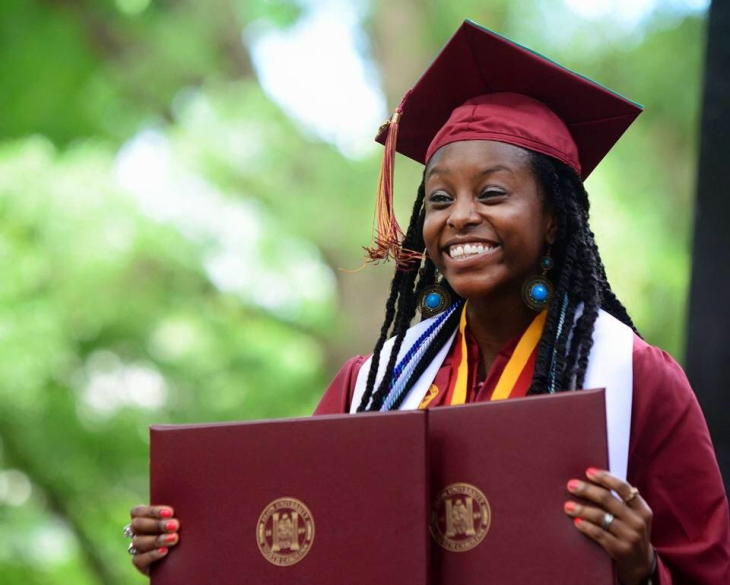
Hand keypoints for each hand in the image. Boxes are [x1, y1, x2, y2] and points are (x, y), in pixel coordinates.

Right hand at [128, 505, 179, 575]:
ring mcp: (137, 548)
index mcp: (142, 517)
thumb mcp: (178, 520)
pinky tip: (165, 551)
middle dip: (157, 524)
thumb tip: (184, 505)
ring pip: (138, 542)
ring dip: (157, 539)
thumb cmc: (182, 530)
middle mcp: (137, 532)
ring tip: (174, 538)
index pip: (137, 511)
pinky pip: (139, 559)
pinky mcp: (140, 563)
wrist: (185, 556)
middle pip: (137, 525)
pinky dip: (152, 554)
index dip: (152, 511)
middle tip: (175, 525)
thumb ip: (174, 514)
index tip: (170, 512)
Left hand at [564, 468, 654, 584]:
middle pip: (608, 500)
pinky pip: (599, 534)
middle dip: (587, 490)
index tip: (588, 472)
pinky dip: (586, 526)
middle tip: (571, 485)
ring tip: (567, 505)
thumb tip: (591, 478)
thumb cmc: (630, 531)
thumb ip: (619, 500)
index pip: (623, 488)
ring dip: (581, 509)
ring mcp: (630, 537)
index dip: (605, 478)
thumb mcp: (633, 516)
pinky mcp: (620, 550)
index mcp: (642, 509)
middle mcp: (638, 522)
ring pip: (600, 517)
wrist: (640, 563)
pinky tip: (576, 521)